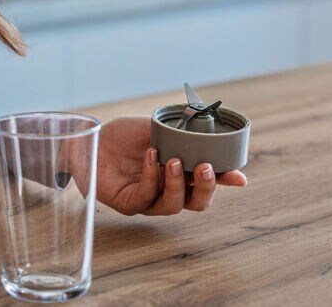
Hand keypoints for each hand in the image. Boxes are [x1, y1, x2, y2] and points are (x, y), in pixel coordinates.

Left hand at [94, 115, 246, 215]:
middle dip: (206, 187)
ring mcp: (149, 200)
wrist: (92, 138)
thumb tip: (208, 125)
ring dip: (177, 183)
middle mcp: (168, 190)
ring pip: (174, 205)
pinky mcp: (129, 203)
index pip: (207, 183)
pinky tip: (150, 156)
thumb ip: (181, 132)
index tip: (239, 177)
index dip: (225, 181)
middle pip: (197, 203)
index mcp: (180, 174)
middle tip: (204, 166)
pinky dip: (151, 176)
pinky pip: (146, 197)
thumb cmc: (124, 135)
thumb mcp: (157, 128)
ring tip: (172, 160)